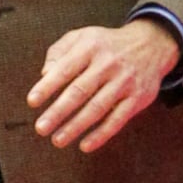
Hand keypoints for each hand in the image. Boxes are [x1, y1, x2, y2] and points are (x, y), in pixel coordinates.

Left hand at [28, 20, 179, 151]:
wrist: (151, 44)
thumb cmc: (106, 45)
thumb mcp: (82, 37)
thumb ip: (58, 51)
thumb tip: (44, 74)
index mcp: (91, 47)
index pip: (65, 69)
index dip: (48, 86)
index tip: (32, 102)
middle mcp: (108, 63)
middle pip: (80, 91)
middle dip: (58, 112)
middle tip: (41, 128)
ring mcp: (124, 81)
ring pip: (98, 108)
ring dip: (76, 126)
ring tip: (57, 140)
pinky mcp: (137, 98)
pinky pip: (118, 119)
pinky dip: (102, 134)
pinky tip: (85, 145)